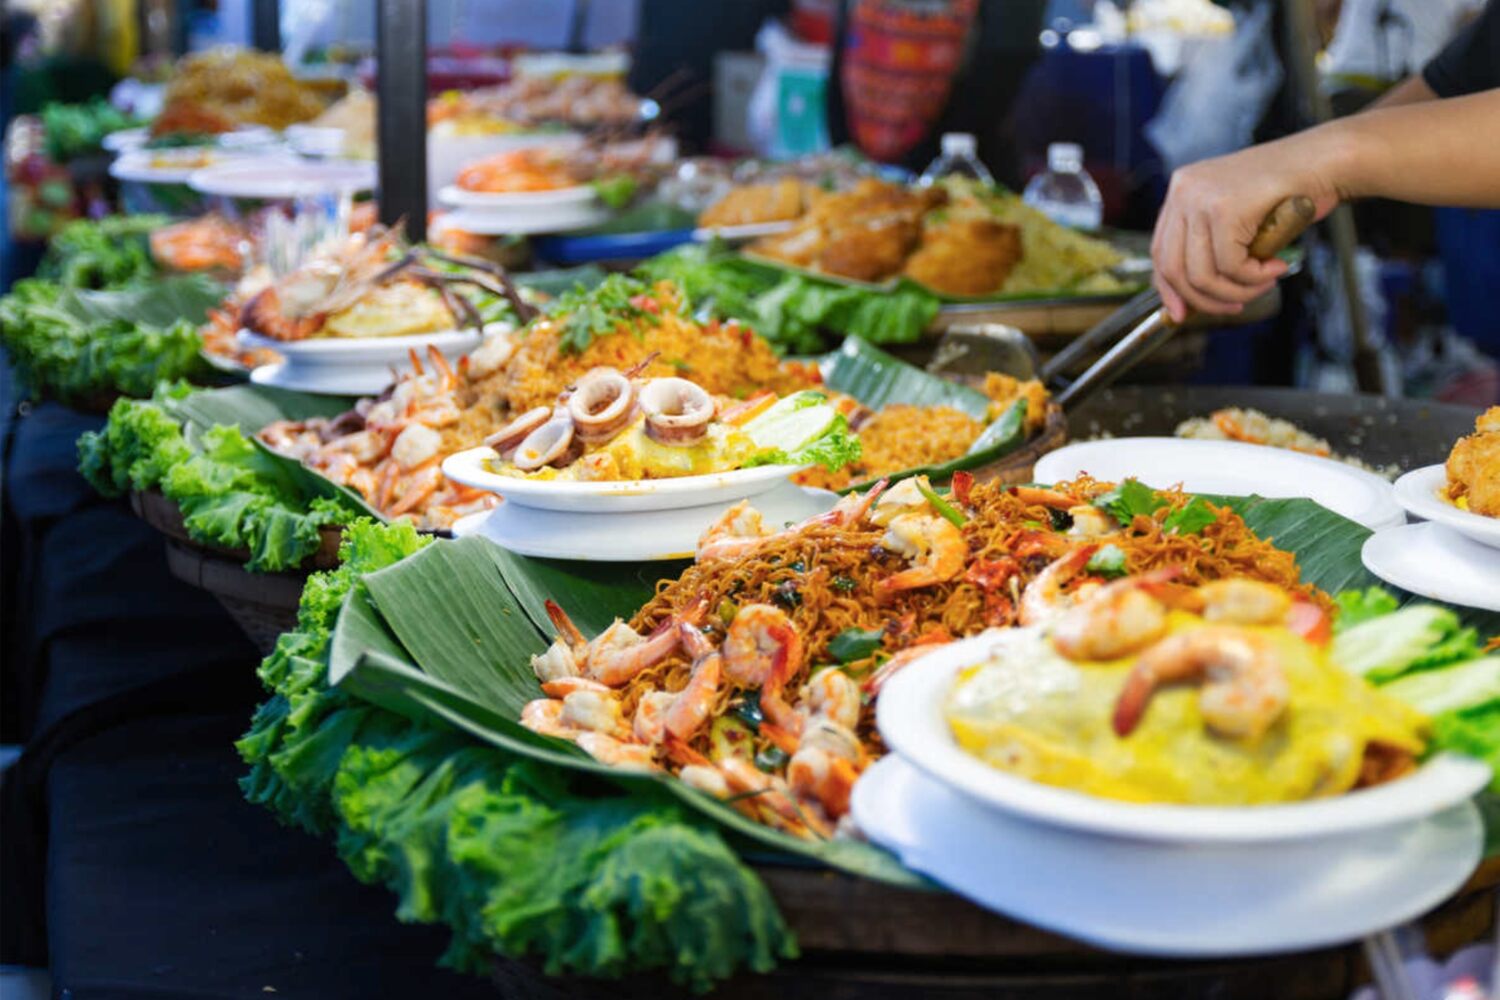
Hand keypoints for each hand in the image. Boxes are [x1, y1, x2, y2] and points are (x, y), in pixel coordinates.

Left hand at [1151, 138, 1339, 321]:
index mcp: (1181, 190)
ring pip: (1201, 274)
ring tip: (1264, 285)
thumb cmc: (1289, 191)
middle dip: (1204, 299)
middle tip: (1235, 305)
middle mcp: (1183, 190)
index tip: (1181, 314)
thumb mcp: (1236, 216)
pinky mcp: (1224, 209)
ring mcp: (1200, 198)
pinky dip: (1255, 277)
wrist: (1326, 160)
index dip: (1169, 289)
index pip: (1160, 251)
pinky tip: (1277, 268)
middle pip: (1173, 268)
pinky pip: (1231, 266)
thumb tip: (1188, 296)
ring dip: (1236, 290)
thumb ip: (1210, 245)